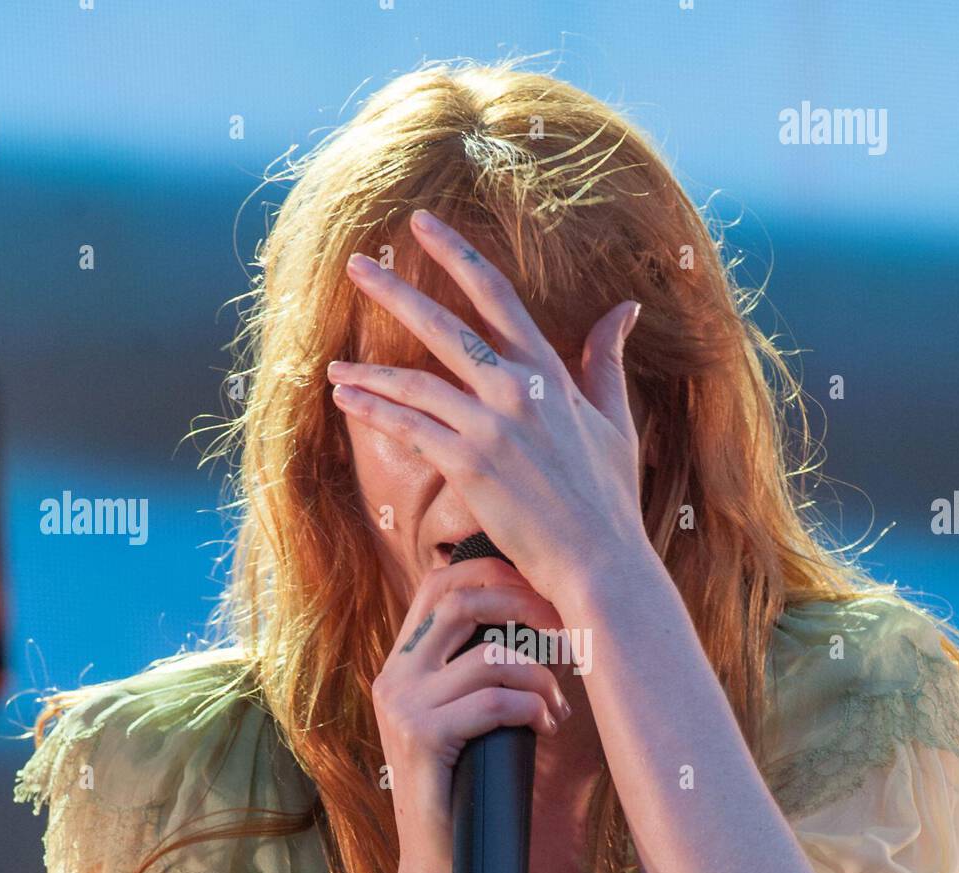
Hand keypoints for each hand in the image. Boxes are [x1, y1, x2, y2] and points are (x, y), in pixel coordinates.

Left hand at [327, 207, 645, 606]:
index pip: (497, 297)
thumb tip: (625, 309)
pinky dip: (374, 412)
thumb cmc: (609, 498)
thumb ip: (606, 360)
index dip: (456, 254)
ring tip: (333, 366)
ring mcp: (491, 427)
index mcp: (549, 373)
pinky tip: (347, 401)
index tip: (421, 225)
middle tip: (355, 264)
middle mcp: (517, 390)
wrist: (600, 561)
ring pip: (415, 382)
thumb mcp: (615, 420)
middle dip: (394, 291)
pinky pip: (409, 428)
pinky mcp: (469, 465)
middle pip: (442, 326)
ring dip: (368, 372)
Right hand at [373, 556, 571, 872]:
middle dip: (526, 609)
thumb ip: (478, 673)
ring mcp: (403, 705)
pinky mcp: (421, 737)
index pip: (438, 584)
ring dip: (541, 677)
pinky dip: (534, 707)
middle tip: (566, 638)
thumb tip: (537, 626)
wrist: (438, 864)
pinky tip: (546, 726)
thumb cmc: (467, 788)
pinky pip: (494, 701)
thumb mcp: (467, 717)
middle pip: (462, 600)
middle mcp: (394, 676)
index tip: (542, 595)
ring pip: (490, 656)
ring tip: (557, 707)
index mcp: (402, 664)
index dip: (493, 574)